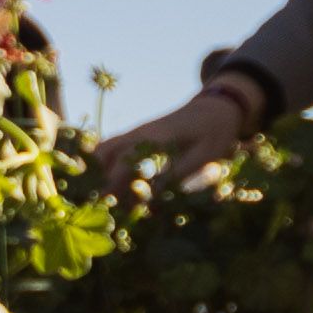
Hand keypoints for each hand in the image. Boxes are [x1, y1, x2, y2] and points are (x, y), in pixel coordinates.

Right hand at [91, 86, 253, 194]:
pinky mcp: (138, 136)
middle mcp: (140, 132)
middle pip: (104, 152)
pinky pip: (112, 149)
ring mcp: (136, 132)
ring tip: (100, 197)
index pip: (125, 159)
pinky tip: (110, 186)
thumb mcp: (203, 156)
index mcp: (156, 136)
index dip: (113, 181)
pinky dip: (105, 166)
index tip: (105, 202)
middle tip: (97, 204)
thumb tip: (151, 197)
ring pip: (104, 149)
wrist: (215, 108)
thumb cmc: (213, 133)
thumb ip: (177, 175)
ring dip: (98, 171)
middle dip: (97, 178)